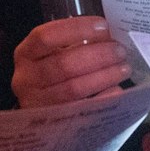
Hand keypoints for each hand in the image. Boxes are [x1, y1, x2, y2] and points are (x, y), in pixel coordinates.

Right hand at [11, 16, 127, 107]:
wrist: (37, 113)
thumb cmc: (49, 75)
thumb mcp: (50, 55)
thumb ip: (71, 43)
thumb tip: (108, 36)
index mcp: (25, 54)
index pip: (46, 36)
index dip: (76, 29)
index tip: (103, 26)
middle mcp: (26, 79)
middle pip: (64, 64)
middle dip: (98, 55)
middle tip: (120, 50)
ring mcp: (38, 104)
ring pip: (74, 88)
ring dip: (104, 76)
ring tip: (124, 68)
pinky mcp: (54, 124)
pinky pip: (84, 110)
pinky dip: (103, 98)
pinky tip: (117, 90)